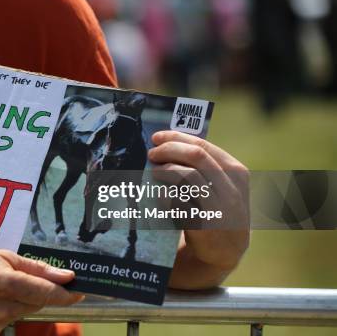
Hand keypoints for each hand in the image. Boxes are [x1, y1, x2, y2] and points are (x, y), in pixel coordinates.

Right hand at [0, 246, 82, 335]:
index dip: (66, 293)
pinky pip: (8, 320)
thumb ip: (34, 268)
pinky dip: (7, 309)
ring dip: (21, 300)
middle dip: (40, 291)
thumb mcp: (0, 255)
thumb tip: (64, 275)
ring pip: (23, 312)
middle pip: (36, 302)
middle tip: (27, 277)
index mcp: (2, 282)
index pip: (45, 292)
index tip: (82, 289)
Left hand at [148, 131, 249, 286]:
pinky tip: (159, 194)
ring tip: (154, 172)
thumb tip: (167, 143)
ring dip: (165, 170)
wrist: (225, 250)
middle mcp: (231, 188)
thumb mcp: (221, 185)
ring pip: (188, 176)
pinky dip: (165, 194)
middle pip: (196, 156)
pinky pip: (179, 202)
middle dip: (169, 150)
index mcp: (236, 172)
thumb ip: (203, 166)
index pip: (203, 146)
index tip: (157, 138)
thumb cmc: (217, 210)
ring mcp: (220, 207)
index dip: (176, 138)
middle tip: (152, 154)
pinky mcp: (205, 225)